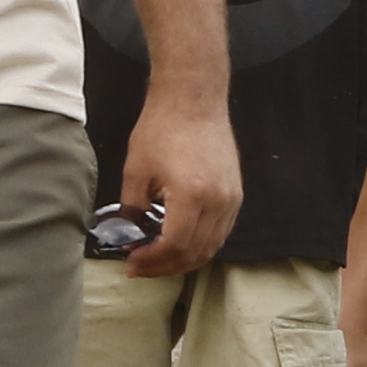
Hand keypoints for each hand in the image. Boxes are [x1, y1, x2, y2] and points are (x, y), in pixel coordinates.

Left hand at [117, 99, 242, 278]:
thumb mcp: (136, 170)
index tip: (132, 262)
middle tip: (141, 267)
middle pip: (195, 252)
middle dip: (165, 266)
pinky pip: (221, 232)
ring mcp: (231, 198)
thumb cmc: (162, 128)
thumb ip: (132, 208)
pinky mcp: (236, 194)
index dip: (152, 260)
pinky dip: (201, 244)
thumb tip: (131, 235)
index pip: (174, 245)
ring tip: (158, 260)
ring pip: (211, 247)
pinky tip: (180, 243)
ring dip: (184, 259)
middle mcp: (218, 201)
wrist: (193, 99)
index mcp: (191, 195)